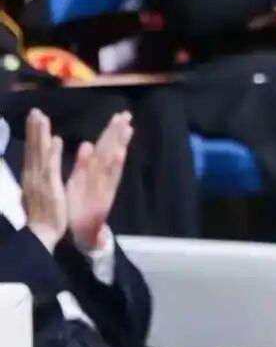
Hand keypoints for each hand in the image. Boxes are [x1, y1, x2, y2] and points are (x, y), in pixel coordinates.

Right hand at [21, 109, 66, 253]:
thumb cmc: (42, 215)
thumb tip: (36, 163)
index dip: (33, 134)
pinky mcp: (50, 187)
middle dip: (34, 129)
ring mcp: (40, 180)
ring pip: (39, 153)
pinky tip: (56, 140)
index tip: (35, 117)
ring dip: (40, 134)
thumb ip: (38, 176)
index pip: (32, 152)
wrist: (40, 234)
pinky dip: (52, 153)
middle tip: (36, 110)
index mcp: (32, 177)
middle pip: (33, 148)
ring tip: (41, 117)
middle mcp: (33, 175)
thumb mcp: (38, 192)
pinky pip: (51, 167)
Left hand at [66, 112, 132, 250]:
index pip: (103, 148)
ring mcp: (104, 185)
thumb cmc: (77, 206)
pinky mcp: (104, 196)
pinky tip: (120, 154)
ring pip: (112, 162)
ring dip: (119, 145)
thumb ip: (82, 163)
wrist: (80, 231)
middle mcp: (102, 177)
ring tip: (127, 128)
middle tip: (127, 115)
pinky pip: (110, 179)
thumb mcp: (77, 181)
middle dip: (118, 133)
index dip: (111, 132)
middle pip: (111, 151)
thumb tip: (86, 143)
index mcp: (93, 172)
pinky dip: (116, 166)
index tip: (120, 116)